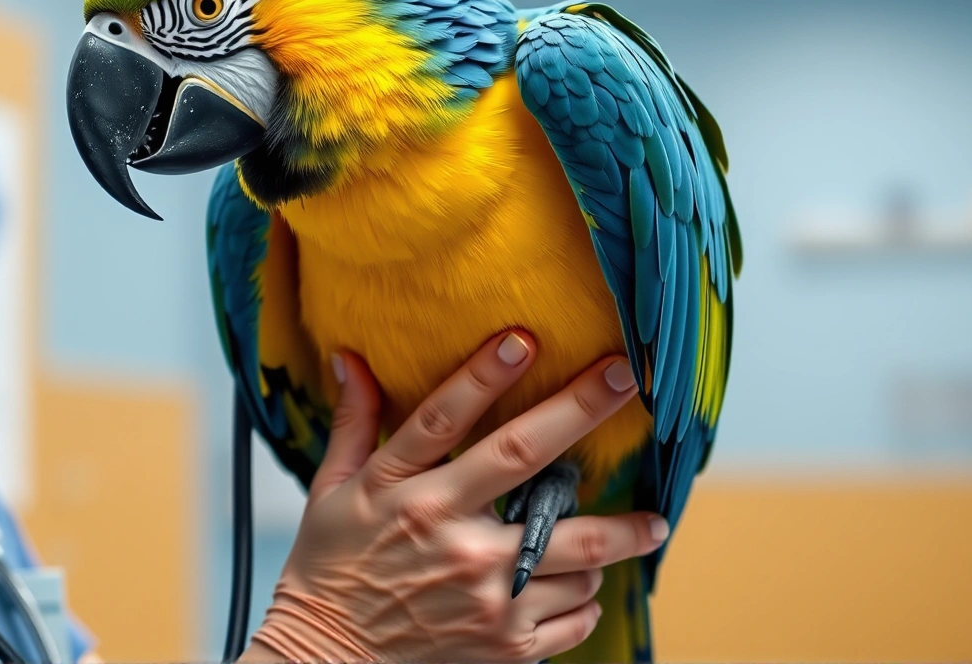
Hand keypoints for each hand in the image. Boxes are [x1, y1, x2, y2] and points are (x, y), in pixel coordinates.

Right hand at [242, 334, 666, 662]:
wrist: (330, 657)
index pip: (446, 420)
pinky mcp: (508, 644)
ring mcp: (486, 596)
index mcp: (406, 496)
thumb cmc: (332, 566)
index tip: (524, 339)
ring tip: (641, 526)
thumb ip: (355, 424)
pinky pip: (579, 612)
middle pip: (527, 462)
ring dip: (617, 533)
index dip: (483, 376)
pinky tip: (582, 583)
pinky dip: (591, 594)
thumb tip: (348, 356)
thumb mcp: (332, 491)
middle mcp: (451, 540)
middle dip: (580, 411)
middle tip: (628, 380)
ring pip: (581, 550)